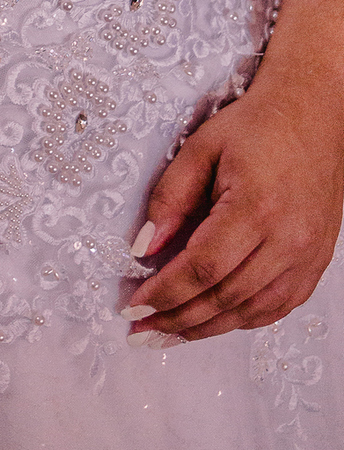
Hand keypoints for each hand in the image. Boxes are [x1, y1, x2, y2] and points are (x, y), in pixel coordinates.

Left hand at [123, 83, 343, 343]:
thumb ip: (170, 198)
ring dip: (207, 328)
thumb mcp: (199, 148)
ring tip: (169, 333)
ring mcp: (307, 256)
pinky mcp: (315, 263)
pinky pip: (276, 307)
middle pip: (226, 297)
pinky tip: (213, 321)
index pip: (203, 268)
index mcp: (256, 207)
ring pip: (252, 311)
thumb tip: (144, 248)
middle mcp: (288, 239)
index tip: (134, 307)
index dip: (166, 293)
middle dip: (178, 318)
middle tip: (142, 331)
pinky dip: (241, 320)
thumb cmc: (256, 126)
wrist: (312, 115)